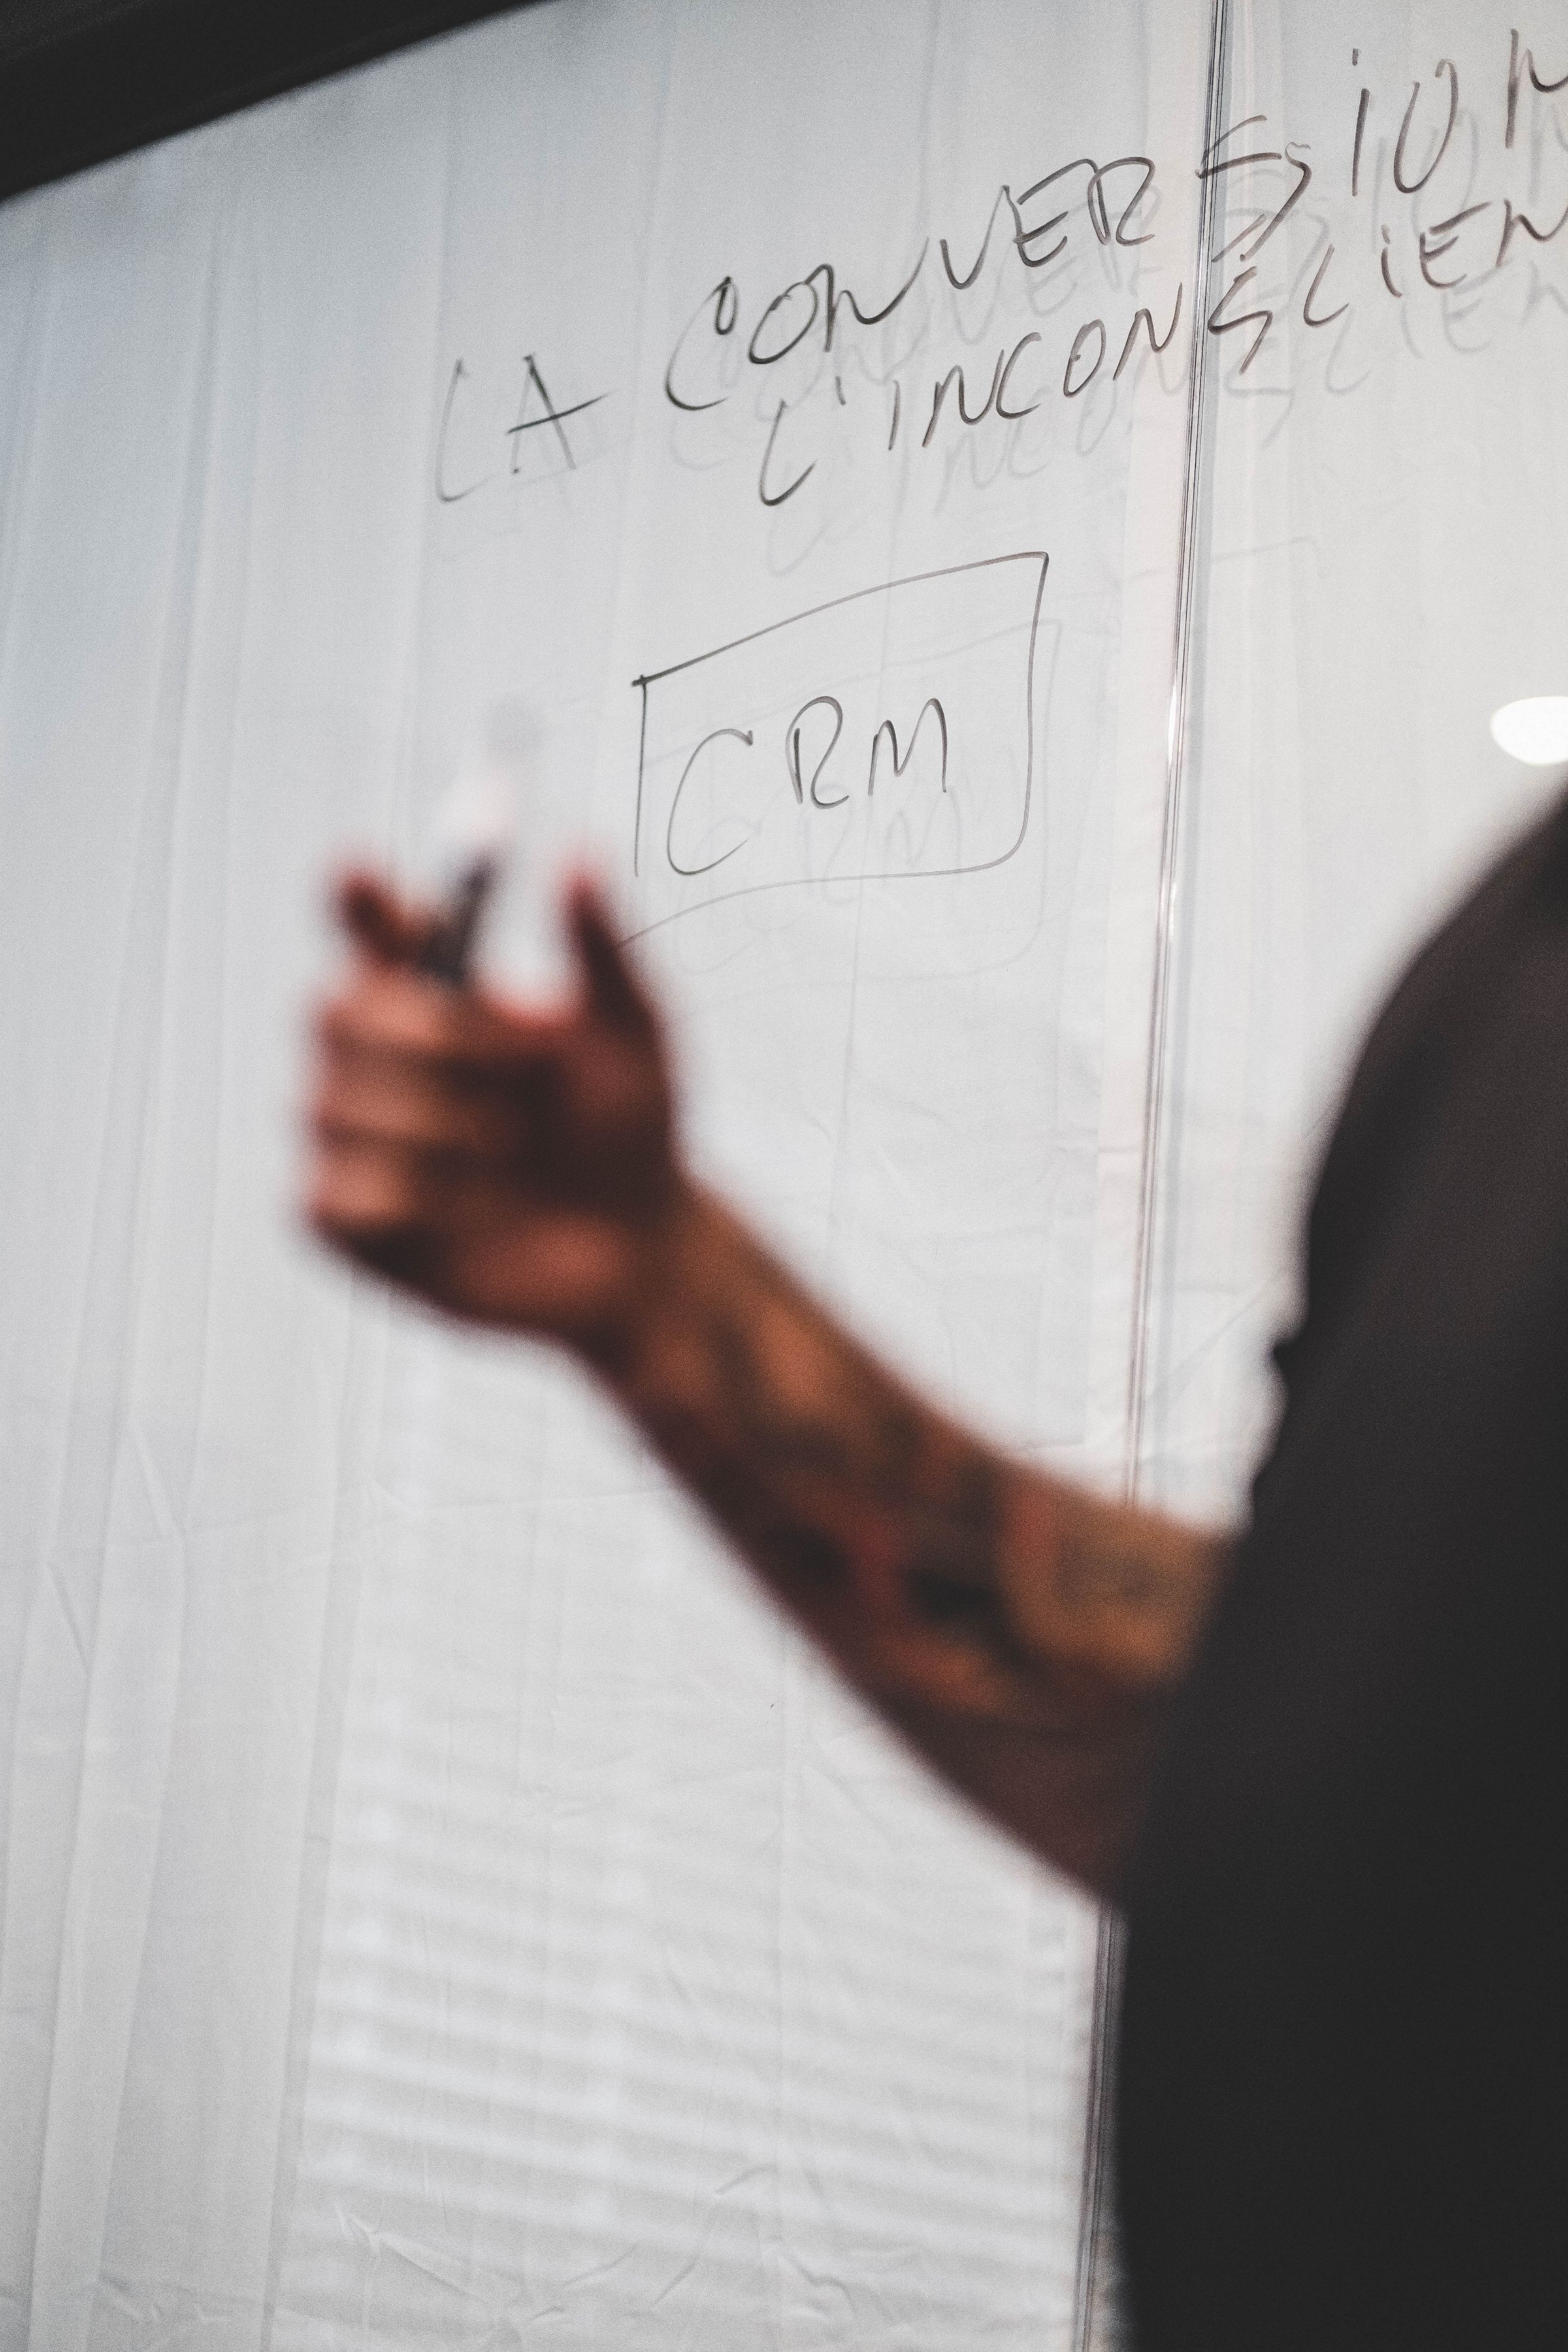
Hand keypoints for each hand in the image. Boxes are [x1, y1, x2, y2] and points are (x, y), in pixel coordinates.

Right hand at [305, 870, 682, 1354]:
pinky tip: (467, 1211)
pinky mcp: (346, 1224)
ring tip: (510, 1148)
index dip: (354, 900)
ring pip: (329, 1105)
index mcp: (440, 998)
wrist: (641, 1254)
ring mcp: (355, 1141)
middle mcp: (383, 1060)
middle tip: (529, 1066)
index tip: (359, 869)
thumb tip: (578, 850)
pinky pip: (327, 1197)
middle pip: (332, 1010)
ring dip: (436, 1126)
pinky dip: (404, 1199)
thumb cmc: (632, 1134)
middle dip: (431, 1036)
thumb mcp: (634, 1036)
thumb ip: (600, 948)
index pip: (373, 930)